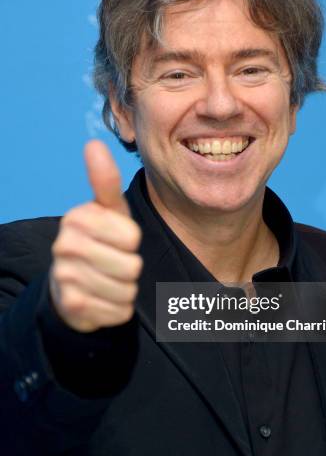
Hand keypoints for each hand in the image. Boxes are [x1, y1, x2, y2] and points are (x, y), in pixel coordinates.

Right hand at [49, 140, 142, 331]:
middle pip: (131, 266)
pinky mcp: (71, 306)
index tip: (117, 240)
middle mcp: (64, 246)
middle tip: (113, 263)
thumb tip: (93, 144)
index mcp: (76, 218)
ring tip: (108, 280)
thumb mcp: (108, 211)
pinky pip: (118, 311)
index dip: (131, 242)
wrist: (74, 283)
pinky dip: (118, 309)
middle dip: (130, 269)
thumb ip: (105, 180)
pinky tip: (102, 299)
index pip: (132, 237)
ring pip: (126, 291)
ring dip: (125, 290)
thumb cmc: (102, 241)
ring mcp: (65, 277)